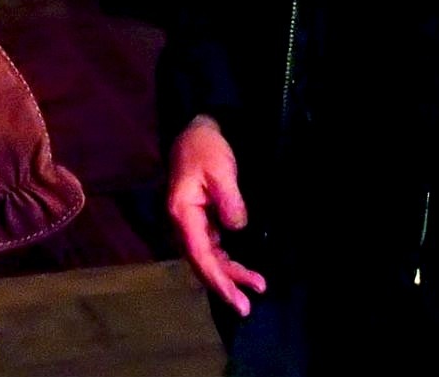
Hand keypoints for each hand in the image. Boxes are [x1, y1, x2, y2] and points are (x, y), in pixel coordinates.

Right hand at [166, 117, 265, 315]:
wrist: (196, 132)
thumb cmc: (206, 148)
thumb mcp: (221, 168)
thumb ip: (230, 199)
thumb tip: (238, 228)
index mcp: (182, 213)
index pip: (199, 254)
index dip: (217, 278)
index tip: (234, 295)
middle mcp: (183, 224)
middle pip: (203, 262)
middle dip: (224, 285)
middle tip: (246, 307)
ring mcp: (191, 224)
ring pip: (209, 258)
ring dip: (229, 275)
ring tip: (256, 289)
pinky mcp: (201, 222)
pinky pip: (213, 249)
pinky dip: (227, 262)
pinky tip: (242, 272)